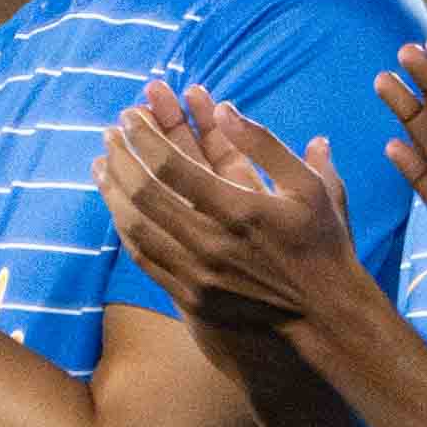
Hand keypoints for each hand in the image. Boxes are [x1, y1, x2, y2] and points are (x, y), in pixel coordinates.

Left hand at [104, 89, 369, 341]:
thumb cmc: (321, 247)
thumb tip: (224, 108)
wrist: (325, 319)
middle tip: (110, 134)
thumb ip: (265, 145)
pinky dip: (126, 228)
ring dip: (113, 191)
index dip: (144, 136)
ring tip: (102, 164)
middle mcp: (211, 243)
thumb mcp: (309, 186)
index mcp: (239, 211)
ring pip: (137, 227)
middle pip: (145, 194)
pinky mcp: (191, 298)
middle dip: (122, 158)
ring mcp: (197, 274)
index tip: (130, 116)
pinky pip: (145, 258)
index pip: (172, 166)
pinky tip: (117, 208)